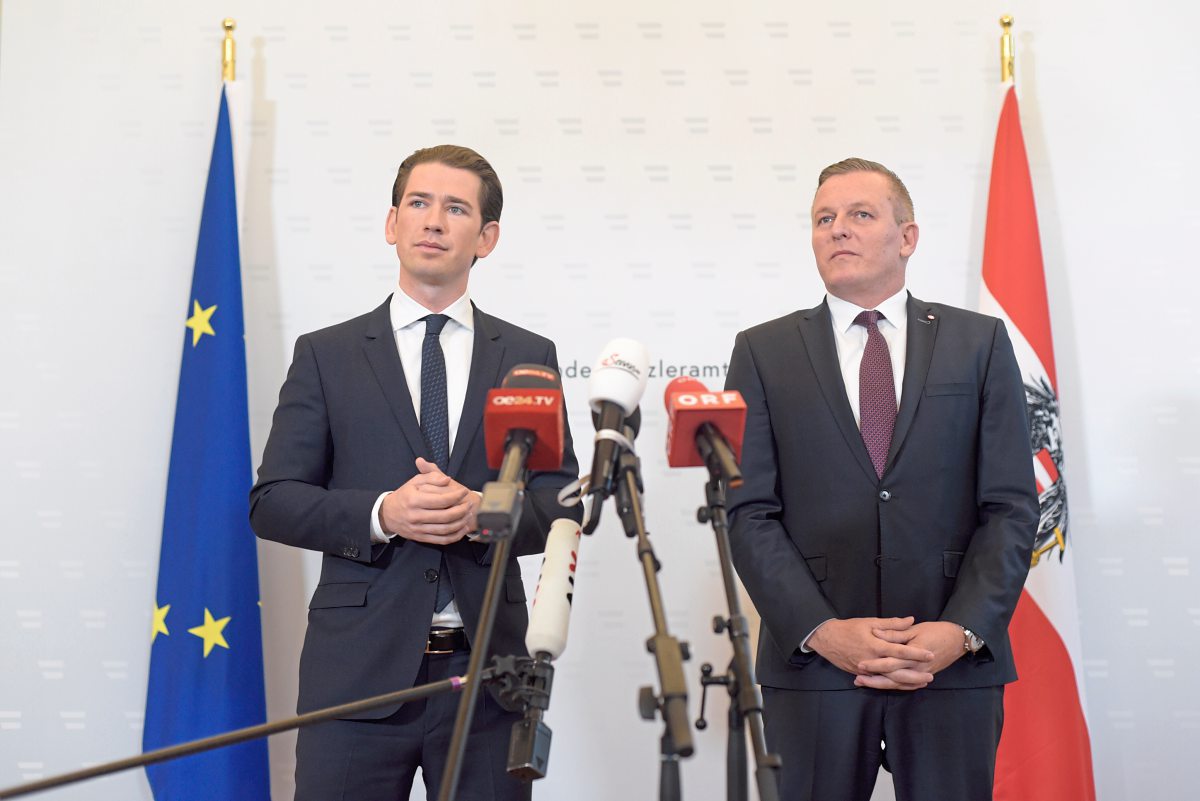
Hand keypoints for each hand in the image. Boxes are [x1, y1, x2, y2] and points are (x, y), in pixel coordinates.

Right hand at [378, 458, 479, 544]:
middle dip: (462, 510)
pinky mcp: (421, 538)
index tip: (464, 491)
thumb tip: (447, 479)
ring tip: (469, 515)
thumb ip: (431, 477)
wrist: (387, 514)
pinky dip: (455, 536)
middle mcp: (416, 516)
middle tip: (469, 504)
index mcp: (414, 500)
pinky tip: (462, 529)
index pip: (441, 500)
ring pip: (445, 529)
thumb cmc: (404, 495)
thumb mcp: (414, 481)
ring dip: (461, 523)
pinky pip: (441, 540)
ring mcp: (418, 529)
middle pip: (445, 516)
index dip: (456, 496)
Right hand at [807, 617, 932, 687]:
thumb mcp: (870, 621)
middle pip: (897, 670)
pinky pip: (881, 682)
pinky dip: (894, 684)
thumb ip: (892, 623)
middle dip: (915, 673)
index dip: (916, 653)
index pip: (899, 651)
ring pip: (890, 680)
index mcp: (875, 645)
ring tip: (922, 682)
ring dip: (907, 682)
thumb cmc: (849, 628)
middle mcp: (872, 660)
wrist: (827, 639)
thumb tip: (911, 620)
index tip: (930, 654)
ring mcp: (867, 670)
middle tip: (931, 675)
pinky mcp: (862, 674)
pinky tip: (905, 684)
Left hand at [854, 620, 964, 690]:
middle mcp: (917, 667)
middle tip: (857, 679)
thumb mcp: (915, 630)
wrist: (957, 640)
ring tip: (863, 683)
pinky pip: (907, 685)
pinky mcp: (923, 675)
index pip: (891, 662)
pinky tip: (882, 685)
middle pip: (892, 677)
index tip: (860, 664)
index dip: (875, 664)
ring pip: (898, 684)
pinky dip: (894, 686)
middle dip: (874, 679)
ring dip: (881, 684)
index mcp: (914, 654)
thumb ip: (895, 633)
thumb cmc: (936, 631)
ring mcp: (921, 673)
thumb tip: (876, 633)